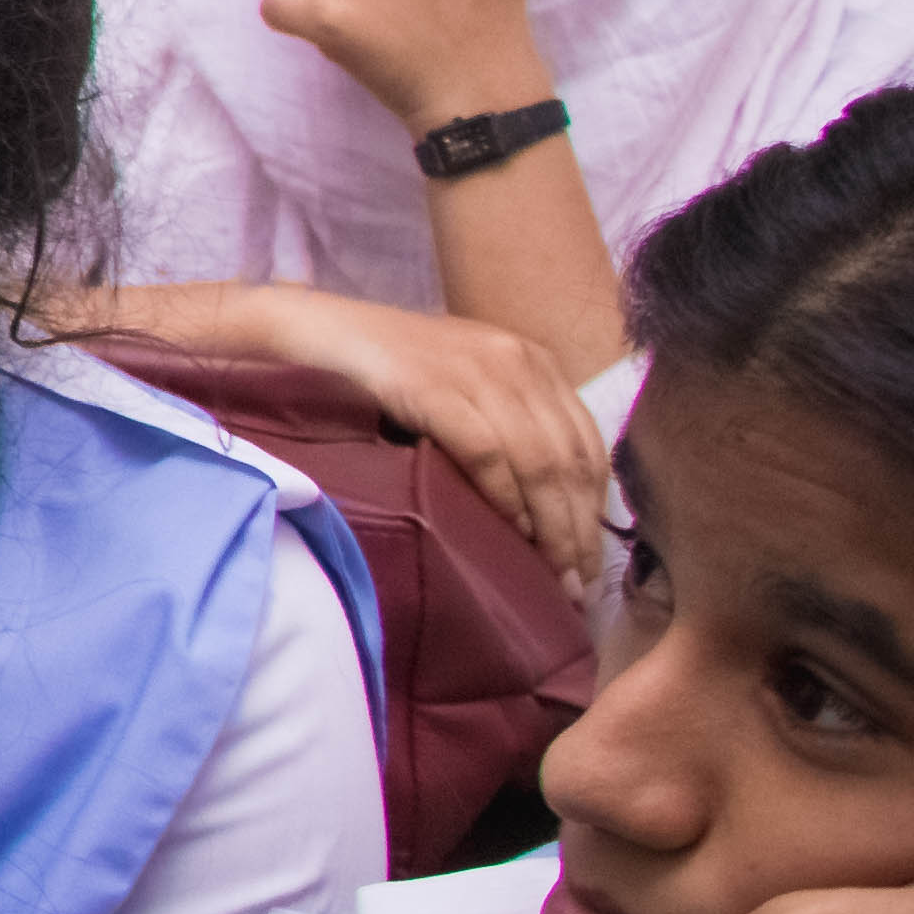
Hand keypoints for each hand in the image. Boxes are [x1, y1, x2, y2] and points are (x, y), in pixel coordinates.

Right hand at [206, 280, 612, 582]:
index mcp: (533, 361)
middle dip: (579, 528)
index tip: (590, 558)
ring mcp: (478, 371)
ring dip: (551, 526)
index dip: (594, 508)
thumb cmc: (386, 367)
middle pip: (570, 459)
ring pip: (539, 461)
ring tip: (553, 575)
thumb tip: (538, 505)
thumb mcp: (462, 386)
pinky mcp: (434, 387)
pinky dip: (505, 497)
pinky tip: (510, 532)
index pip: (587, 445)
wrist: (319, 328)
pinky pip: (487, 452)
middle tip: (579, 584)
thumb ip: (504, 424)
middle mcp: (518, 362)